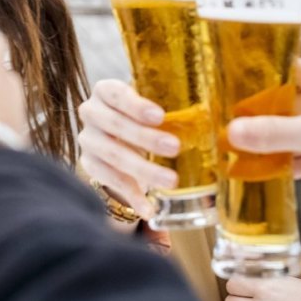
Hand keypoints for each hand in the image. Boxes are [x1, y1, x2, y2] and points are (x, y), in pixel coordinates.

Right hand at [77, 79, 179, 218]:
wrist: (115, 137)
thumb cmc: (139, 116)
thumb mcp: (149, 106)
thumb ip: (170, 107)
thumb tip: (212, 120)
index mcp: (106, 91)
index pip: (115, 93)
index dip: (136, 105)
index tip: (160, 116)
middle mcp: (91, 112)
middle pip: (116, 125)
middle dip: (146, 138)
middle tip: (175, 147)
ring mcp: (88, 139)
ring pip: (114, 155)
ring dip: (144, 169)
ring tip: (171, 181)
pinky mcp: (89, 164)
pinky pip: (111, 181)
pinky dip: (132, 196)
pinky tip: (149, 208)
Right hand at [225, 58, 300, 204]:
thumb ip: (278, 133)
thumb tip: (234, 131)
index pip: (287, 72)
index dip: (258, 84)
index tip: (230, 98)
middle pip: (291, 104)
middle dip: (263, 120)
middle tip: (229, 132)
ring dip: (278, 145)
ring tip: (244, 156)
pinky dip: (298, 162)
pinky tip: (275, 174)